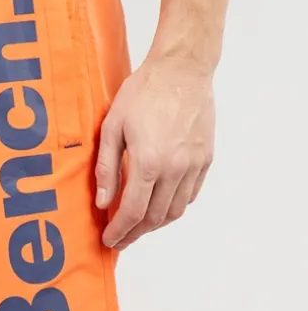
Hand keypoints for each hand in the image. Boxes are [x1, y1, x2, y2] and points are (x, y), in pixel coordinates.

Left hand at [95, 55, 214, 250]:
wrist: (181, 70)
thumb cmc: (142, 93)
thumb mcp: (112, 128)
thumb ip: (107, 169)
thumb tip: (104, 202)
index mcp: (149, 162)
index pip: (133, 212)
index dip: (120, 231)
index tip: (109, 241)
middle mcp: (175, 169)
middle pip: (155, 217)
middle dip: (135, 233)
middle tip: (120, 239)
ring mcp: (194, 165)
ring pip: (176, 210)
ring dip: (155, 224)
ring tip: (137, 227)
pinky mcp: (206, 159)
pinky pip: (191, 194)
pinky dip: (174, 207)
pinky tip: (160, 206)